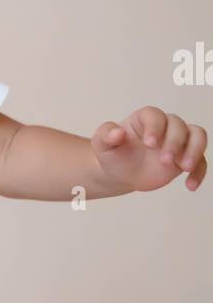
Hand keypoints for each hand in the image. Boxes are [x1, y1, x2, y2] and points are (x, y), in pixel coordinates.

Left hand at [91, 107, 206, 192]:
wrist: (121, 172)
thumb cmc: (113, 154)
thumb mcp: (101, 145)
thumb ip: (106, 135)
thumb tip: (117, 133)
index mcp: (145, 119)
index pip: (155, 116)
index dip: (155, 127)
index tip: (149, 144)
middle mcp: (165, 126)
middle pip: (179, 125)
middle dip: (174, 142)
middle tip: (164, 161)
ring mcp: (178, 141)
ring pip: (197, 136)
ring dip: (195, 150)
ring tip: (186, 167)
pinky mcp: (186, 157)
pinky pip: (201, 161)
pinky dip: (199, 172)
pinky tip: (190, 186)